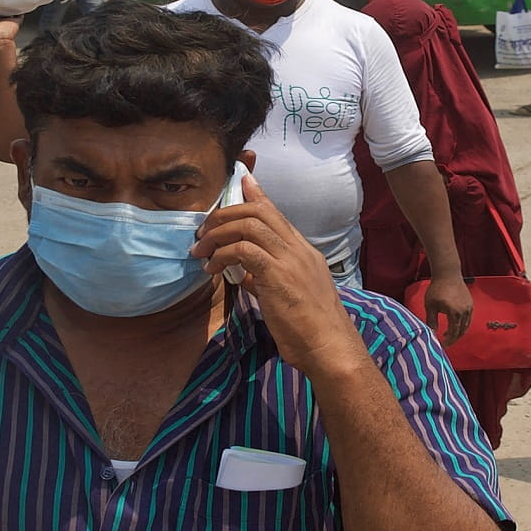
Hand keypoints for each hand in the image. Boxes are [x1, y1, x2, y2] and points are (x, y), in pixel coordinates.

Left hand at [193, 176, 368, 378]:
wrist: (330, 349)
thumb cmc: (310, 329)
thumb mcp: (289, 296)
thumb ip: (266, 278)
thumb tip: (244, 274)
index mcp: (303, 251)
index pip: (276, 212)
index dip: (256, 194)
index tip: (241, 181)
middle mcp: (298, 249)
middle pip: (258, 211)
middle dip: (224, 215)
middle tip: (203, 232)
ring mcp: (290, 259)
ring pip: (248, 225)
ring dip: (217, 234)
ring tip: (201, 251)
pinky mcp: (277, 275)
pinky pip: (243, 250)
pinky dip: (222, 255)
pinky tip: (212, 269)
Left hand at [423, 274, 473, 346]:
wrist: (447, 273)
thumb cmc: (436, 289)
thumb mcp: (430, 306)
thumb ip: (431, 321)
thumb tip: (431, 333)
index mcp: (455, 313)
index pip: (454, 333)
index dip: (448, 341)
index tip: (442, 345)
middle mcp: (465, 312)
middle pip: (461, 331)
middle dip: (454, 338)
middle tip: (446, 342)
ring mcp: (469, 307)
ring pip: (466, 325)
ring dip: (458, 331)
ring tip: (448, 333)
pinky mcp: (470, 303)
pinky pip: (468, 318)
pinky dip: (462, 323)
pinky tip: (454, 323)